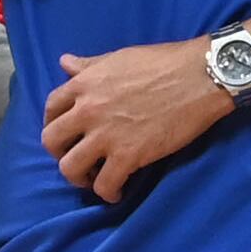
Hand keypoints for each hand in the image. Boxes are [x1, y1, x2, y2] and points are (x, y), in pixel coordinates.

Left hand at [39, 39, 233, 203]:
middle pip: (52, 141)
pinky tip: (118, 191)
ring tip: (94, 178)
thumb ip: (89, 66)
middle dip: (60, 153)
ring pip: (70, 168)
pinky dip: (108, 193)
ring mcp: (106, 135)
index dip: (55, 123)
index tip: (68, 132)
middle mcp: (87, 110)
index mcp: (84, 84)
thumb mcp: (120, 58)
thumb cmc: (164, 62)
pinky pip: (105, 184)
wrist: (200, 77)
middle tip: (78, 157)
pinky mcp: (129, 155)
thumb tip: (65, 62)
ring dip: (78, 177)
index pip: (51, 107)